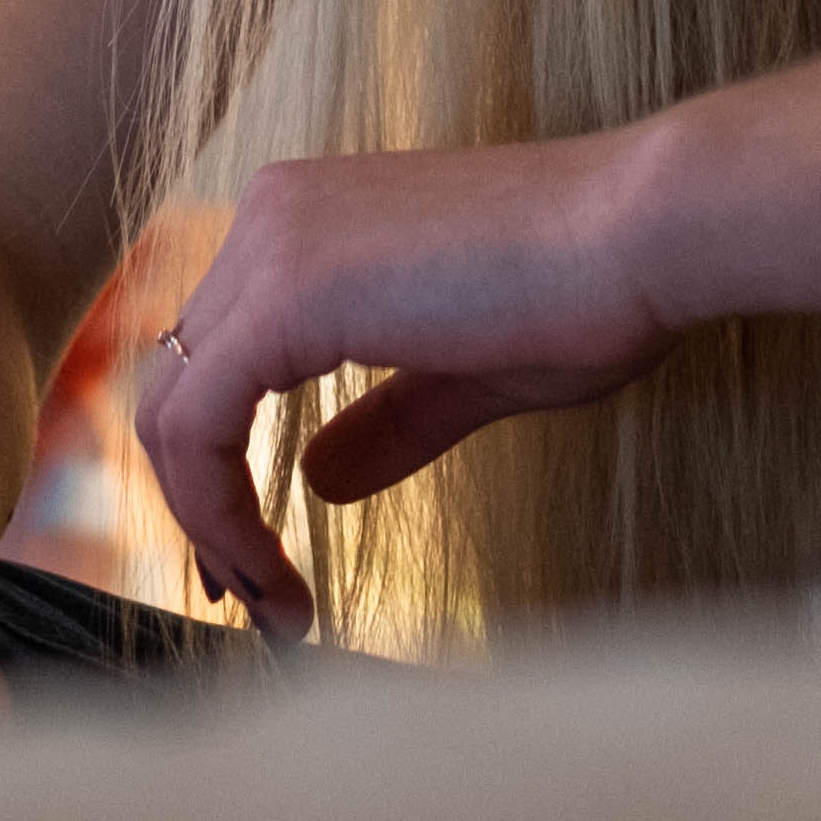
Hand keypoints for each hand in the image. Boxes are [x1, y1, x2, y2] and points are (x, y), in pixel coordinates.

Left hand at [135, 132, 676, 631]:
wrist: (648, 232)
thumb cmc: (589, 290)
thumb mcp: (465, 373)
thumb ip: (386, 419)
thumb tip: (320, 477)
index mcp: (310, 220)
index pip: (216, 359)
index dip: (219, 474)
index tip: (259, 565)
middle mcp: (274, 214)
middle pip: (176, 382)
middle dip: (201, 507)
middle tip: (251, 601)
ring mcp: (272, 242)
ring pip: (172, 405)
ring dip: (208, 524)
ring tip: (268, 607)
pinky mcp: (287, 291)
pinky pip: (199, 422)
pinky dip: (217, 512)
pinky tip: (271, 573)